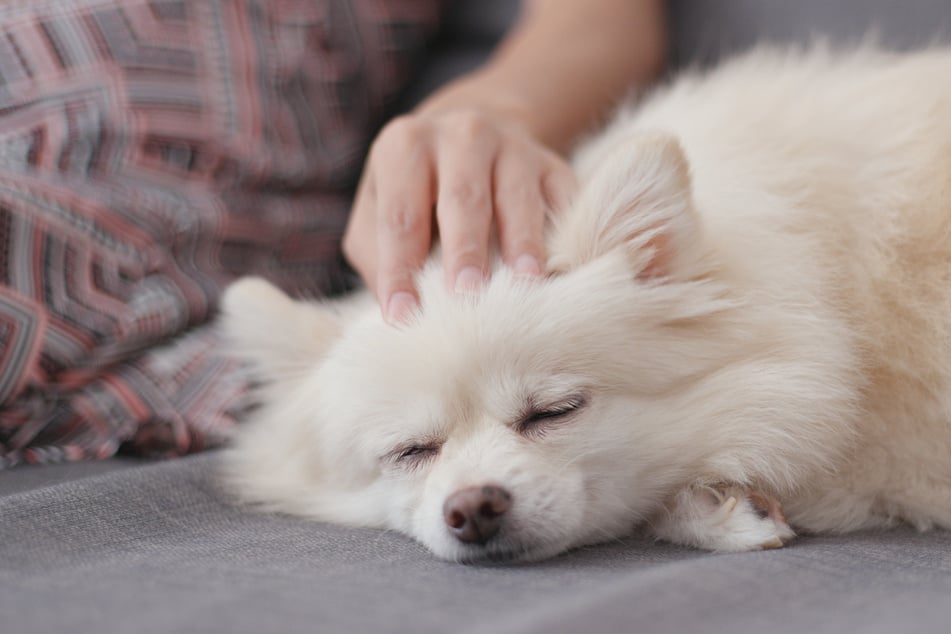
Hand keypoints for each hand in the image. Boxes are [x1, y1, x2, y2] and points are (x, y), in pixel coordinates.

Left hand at [343, 105, 575, 323]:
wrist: (469, 135)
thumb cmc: (415, 191)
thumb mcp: (377, 208)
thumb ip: (378, 254)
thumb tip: (397, 312)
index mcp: (404, 147)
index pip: (400, 217)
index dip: (399, 268)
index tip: (402, 315)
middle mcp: (459, 135)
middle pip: (462, 197)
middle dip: (464, 249)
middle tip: (465, 295)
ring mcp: (512, 145)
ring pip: (517, 195)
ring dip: (522, 241)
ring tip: (525, 282)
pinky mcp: (551, 164)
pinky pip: (562, 197)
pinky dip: (564, 232)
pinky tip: (564, 267)